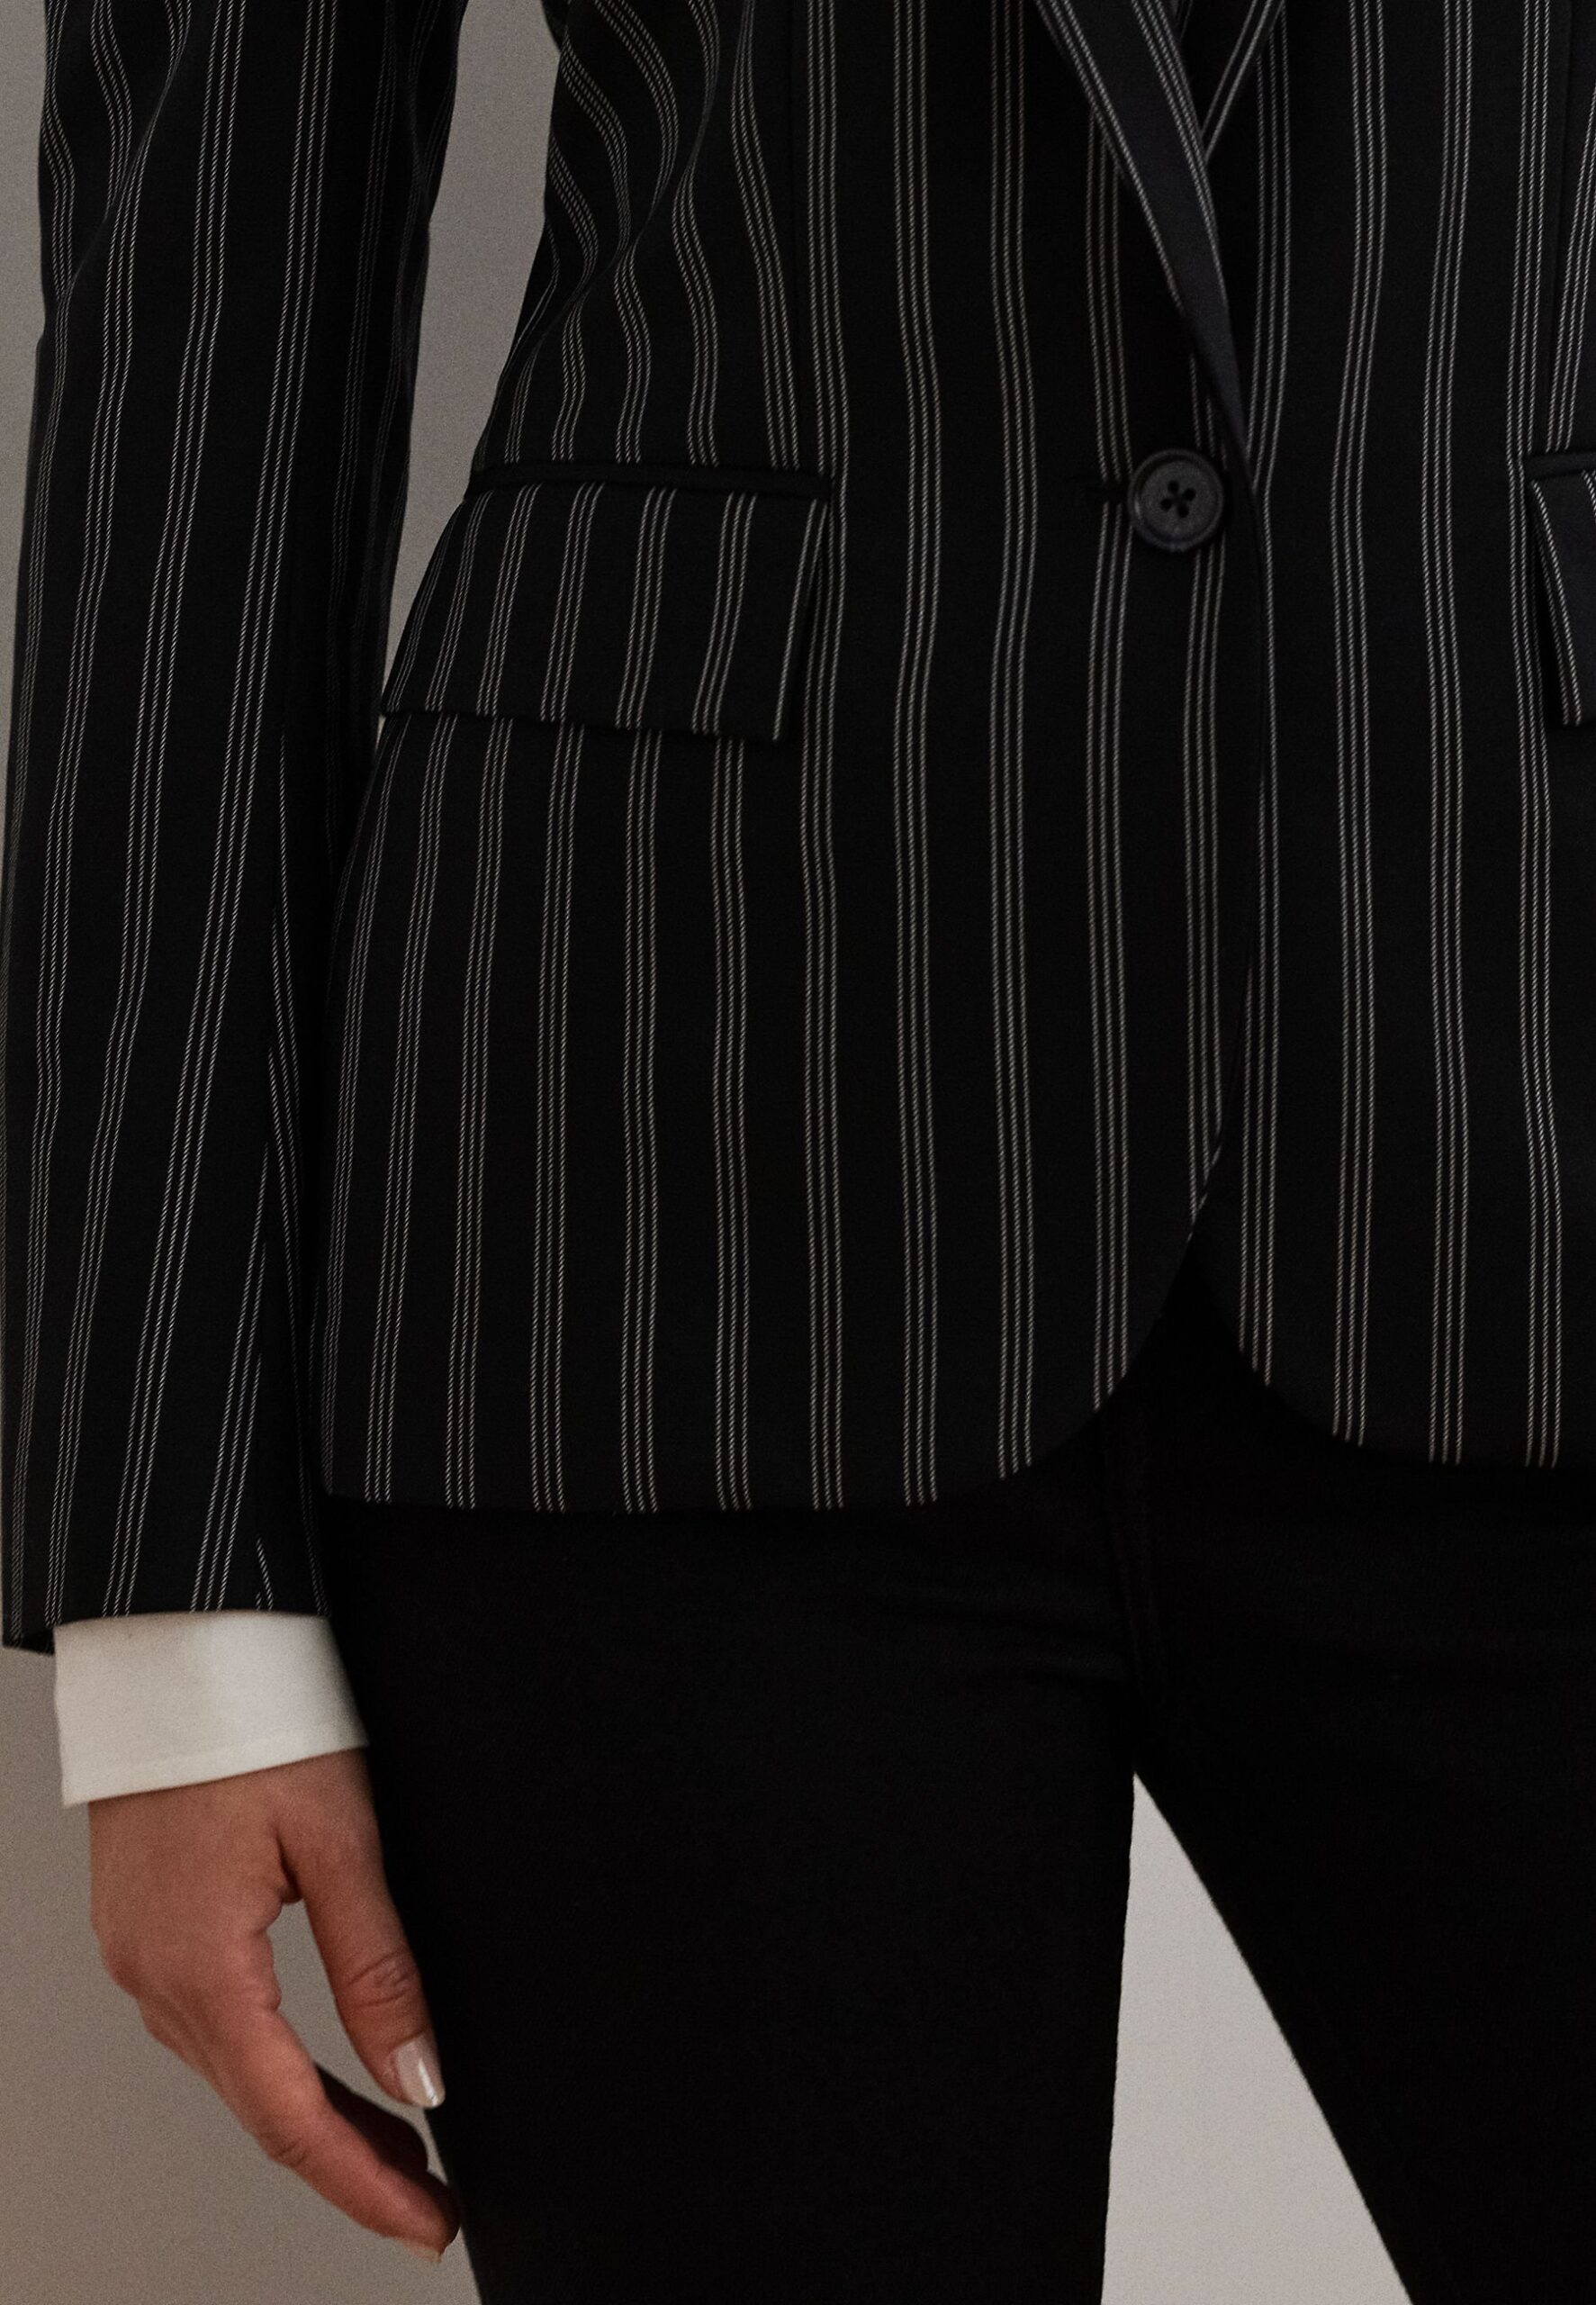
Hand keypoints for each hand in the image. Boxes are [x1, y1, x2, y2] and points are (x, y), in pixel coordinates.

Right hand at [87, 1747, 459, 2262]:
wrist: (176, 1641)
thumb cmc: (256, 1716)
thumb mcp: (341, 1840)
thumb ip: (379, 1968)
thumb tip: (419, 2080)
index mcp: (200, 1965)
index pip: (289, 2117)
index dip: (363, 2185)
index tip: (428, 2226)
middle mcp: (154, 1975)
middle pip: (258, 2109)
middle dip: (347, 2166)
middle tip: (430, 2202)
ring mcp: (140, 1953)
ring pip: (234, 2073)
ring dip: (312, 2117)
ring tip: (397, 2149)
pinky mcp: (146, 1927)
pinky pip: (213, 2025)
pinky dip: (274, 2064)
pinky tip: (321, 2071)